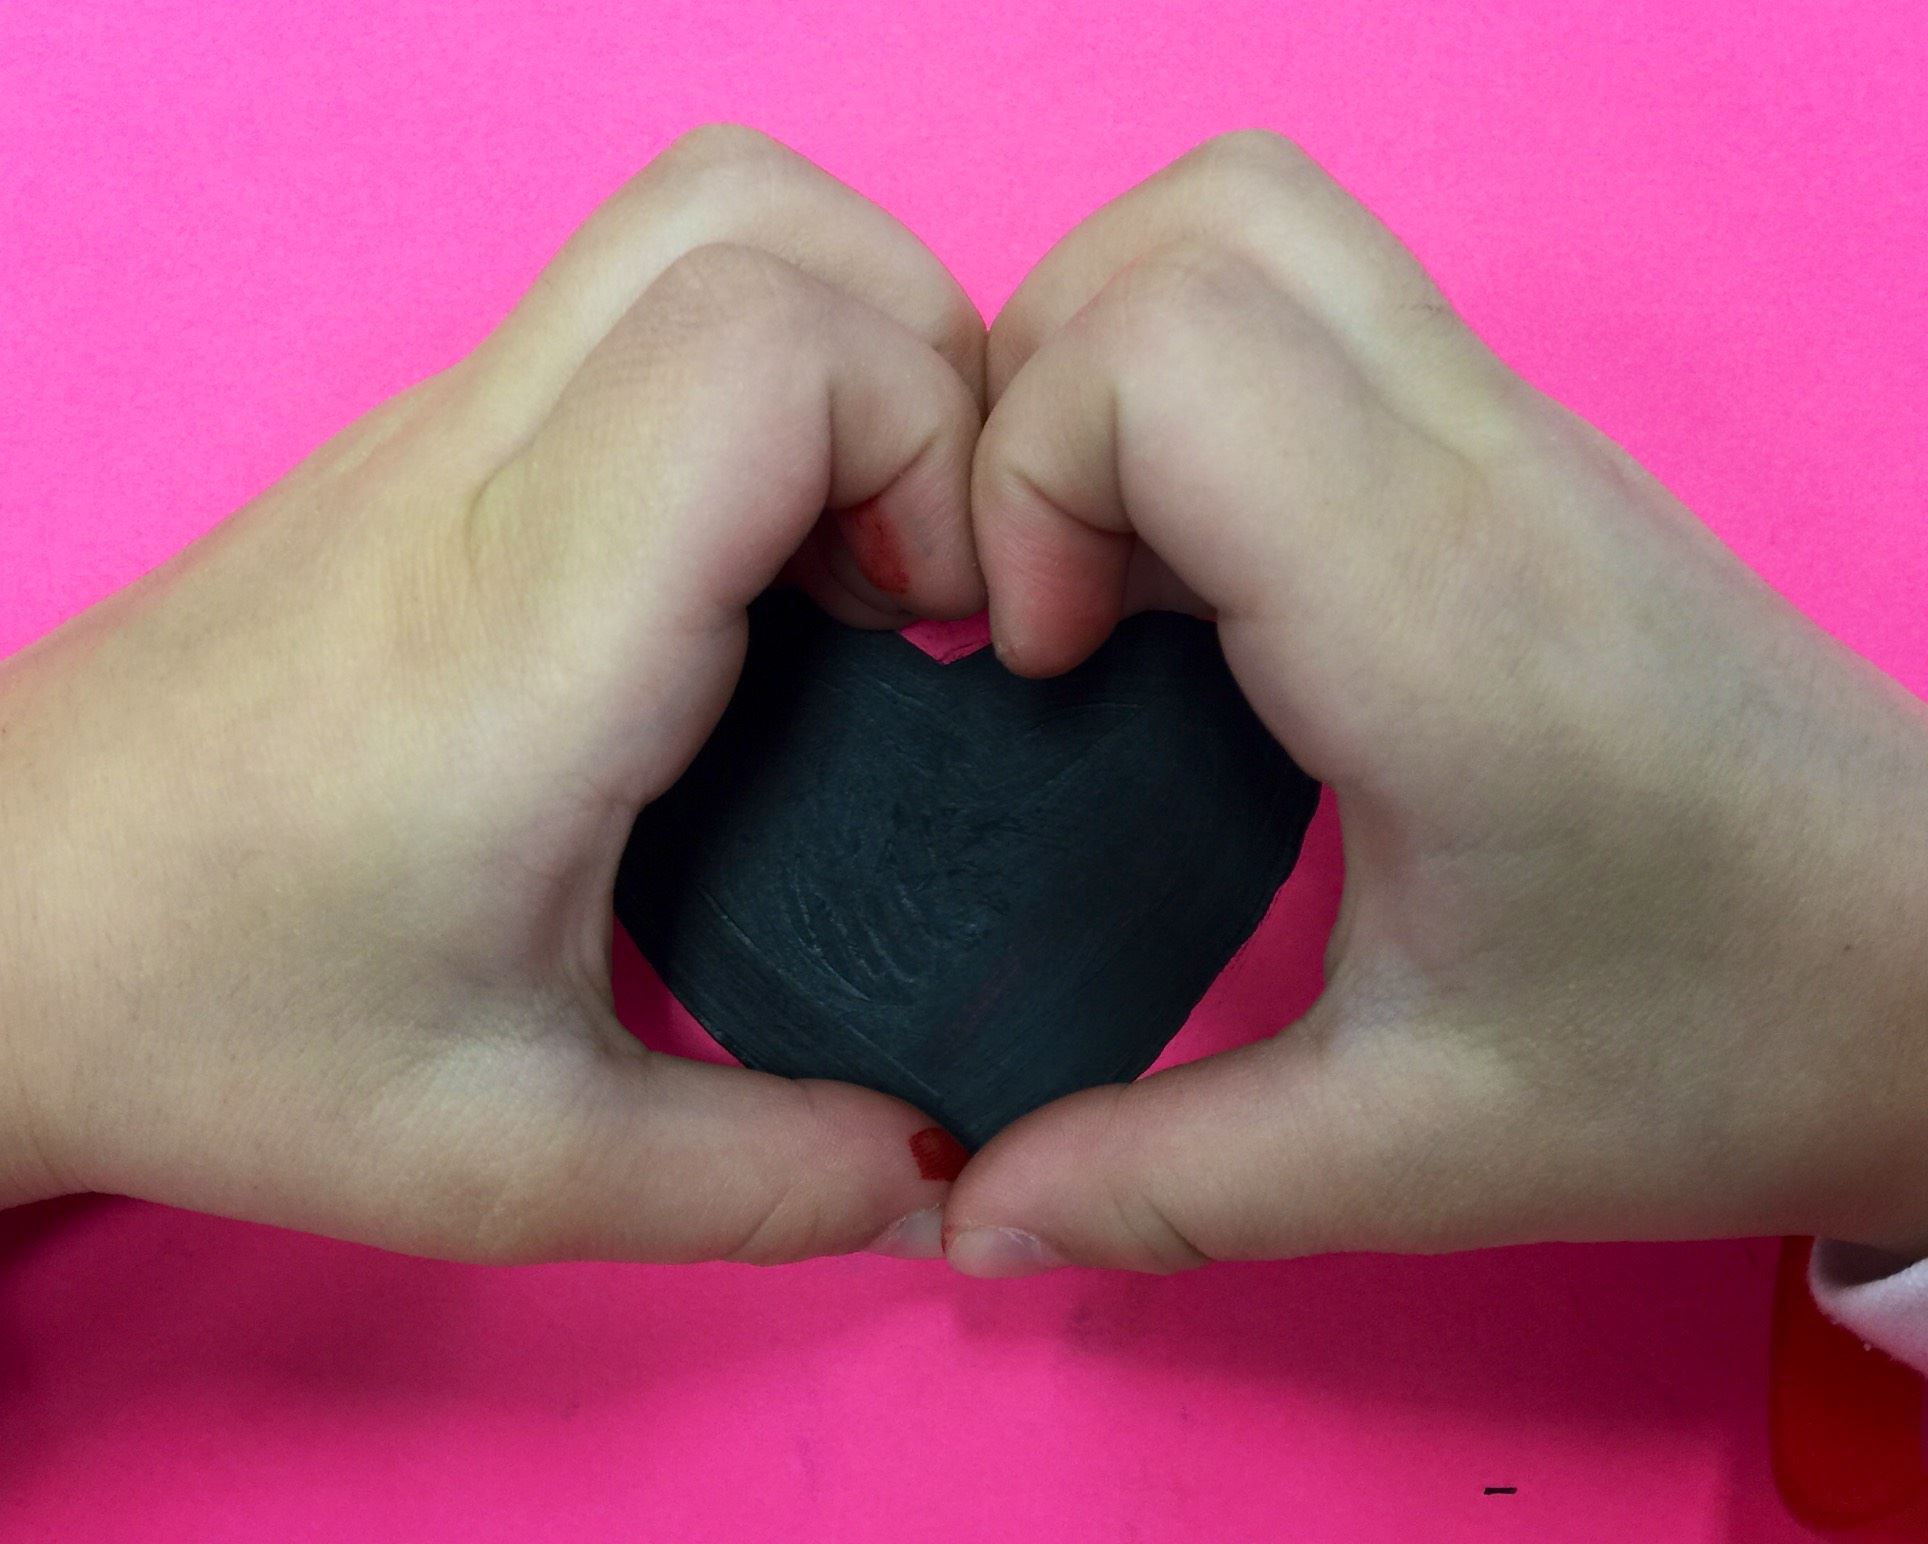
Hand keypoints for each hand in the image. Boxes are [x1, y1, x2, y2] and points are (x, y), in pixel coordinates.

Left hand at [0, 126, 984, 1263]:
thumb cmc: (222, 1026)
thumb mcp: (510, 1161)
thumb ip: (760, 1179)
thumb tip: (946, 1175)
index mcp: (525, 632)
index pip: (778, 351)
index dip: (932, 449)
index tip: (941, 634)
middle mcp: (481, 473)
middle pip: (756, 215)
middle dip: (921, 359)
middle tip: (925, 573)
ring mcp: (440, 424)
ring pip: (703, 210)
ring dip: (846, 336)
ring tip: (860, 552)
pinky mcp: (429, 433)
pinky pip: (648, 294)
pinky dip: (768, 376)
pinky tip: (759, 573)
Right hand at [946, 132, 1927, 1275]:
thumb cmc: (1712, 1048)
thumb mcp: (1414, 1151)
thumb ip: (1160, 1183)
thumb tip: (966, 1218)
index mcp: (1437, 624)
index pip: (1163, 359)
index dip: (1026, 486)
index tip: (1038, 670)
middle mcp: (1475, 472)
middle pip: (1192, 233)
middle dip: (1036, 388)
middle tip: (1040, 597)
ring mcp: (1508, 432)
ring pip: (1248, 219)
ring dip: (1110, 349)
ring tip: (1097, 562)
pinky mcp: (1513, 446)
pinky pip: (1300, 298)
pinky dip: (1185, 381)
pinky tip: (1192, 576)